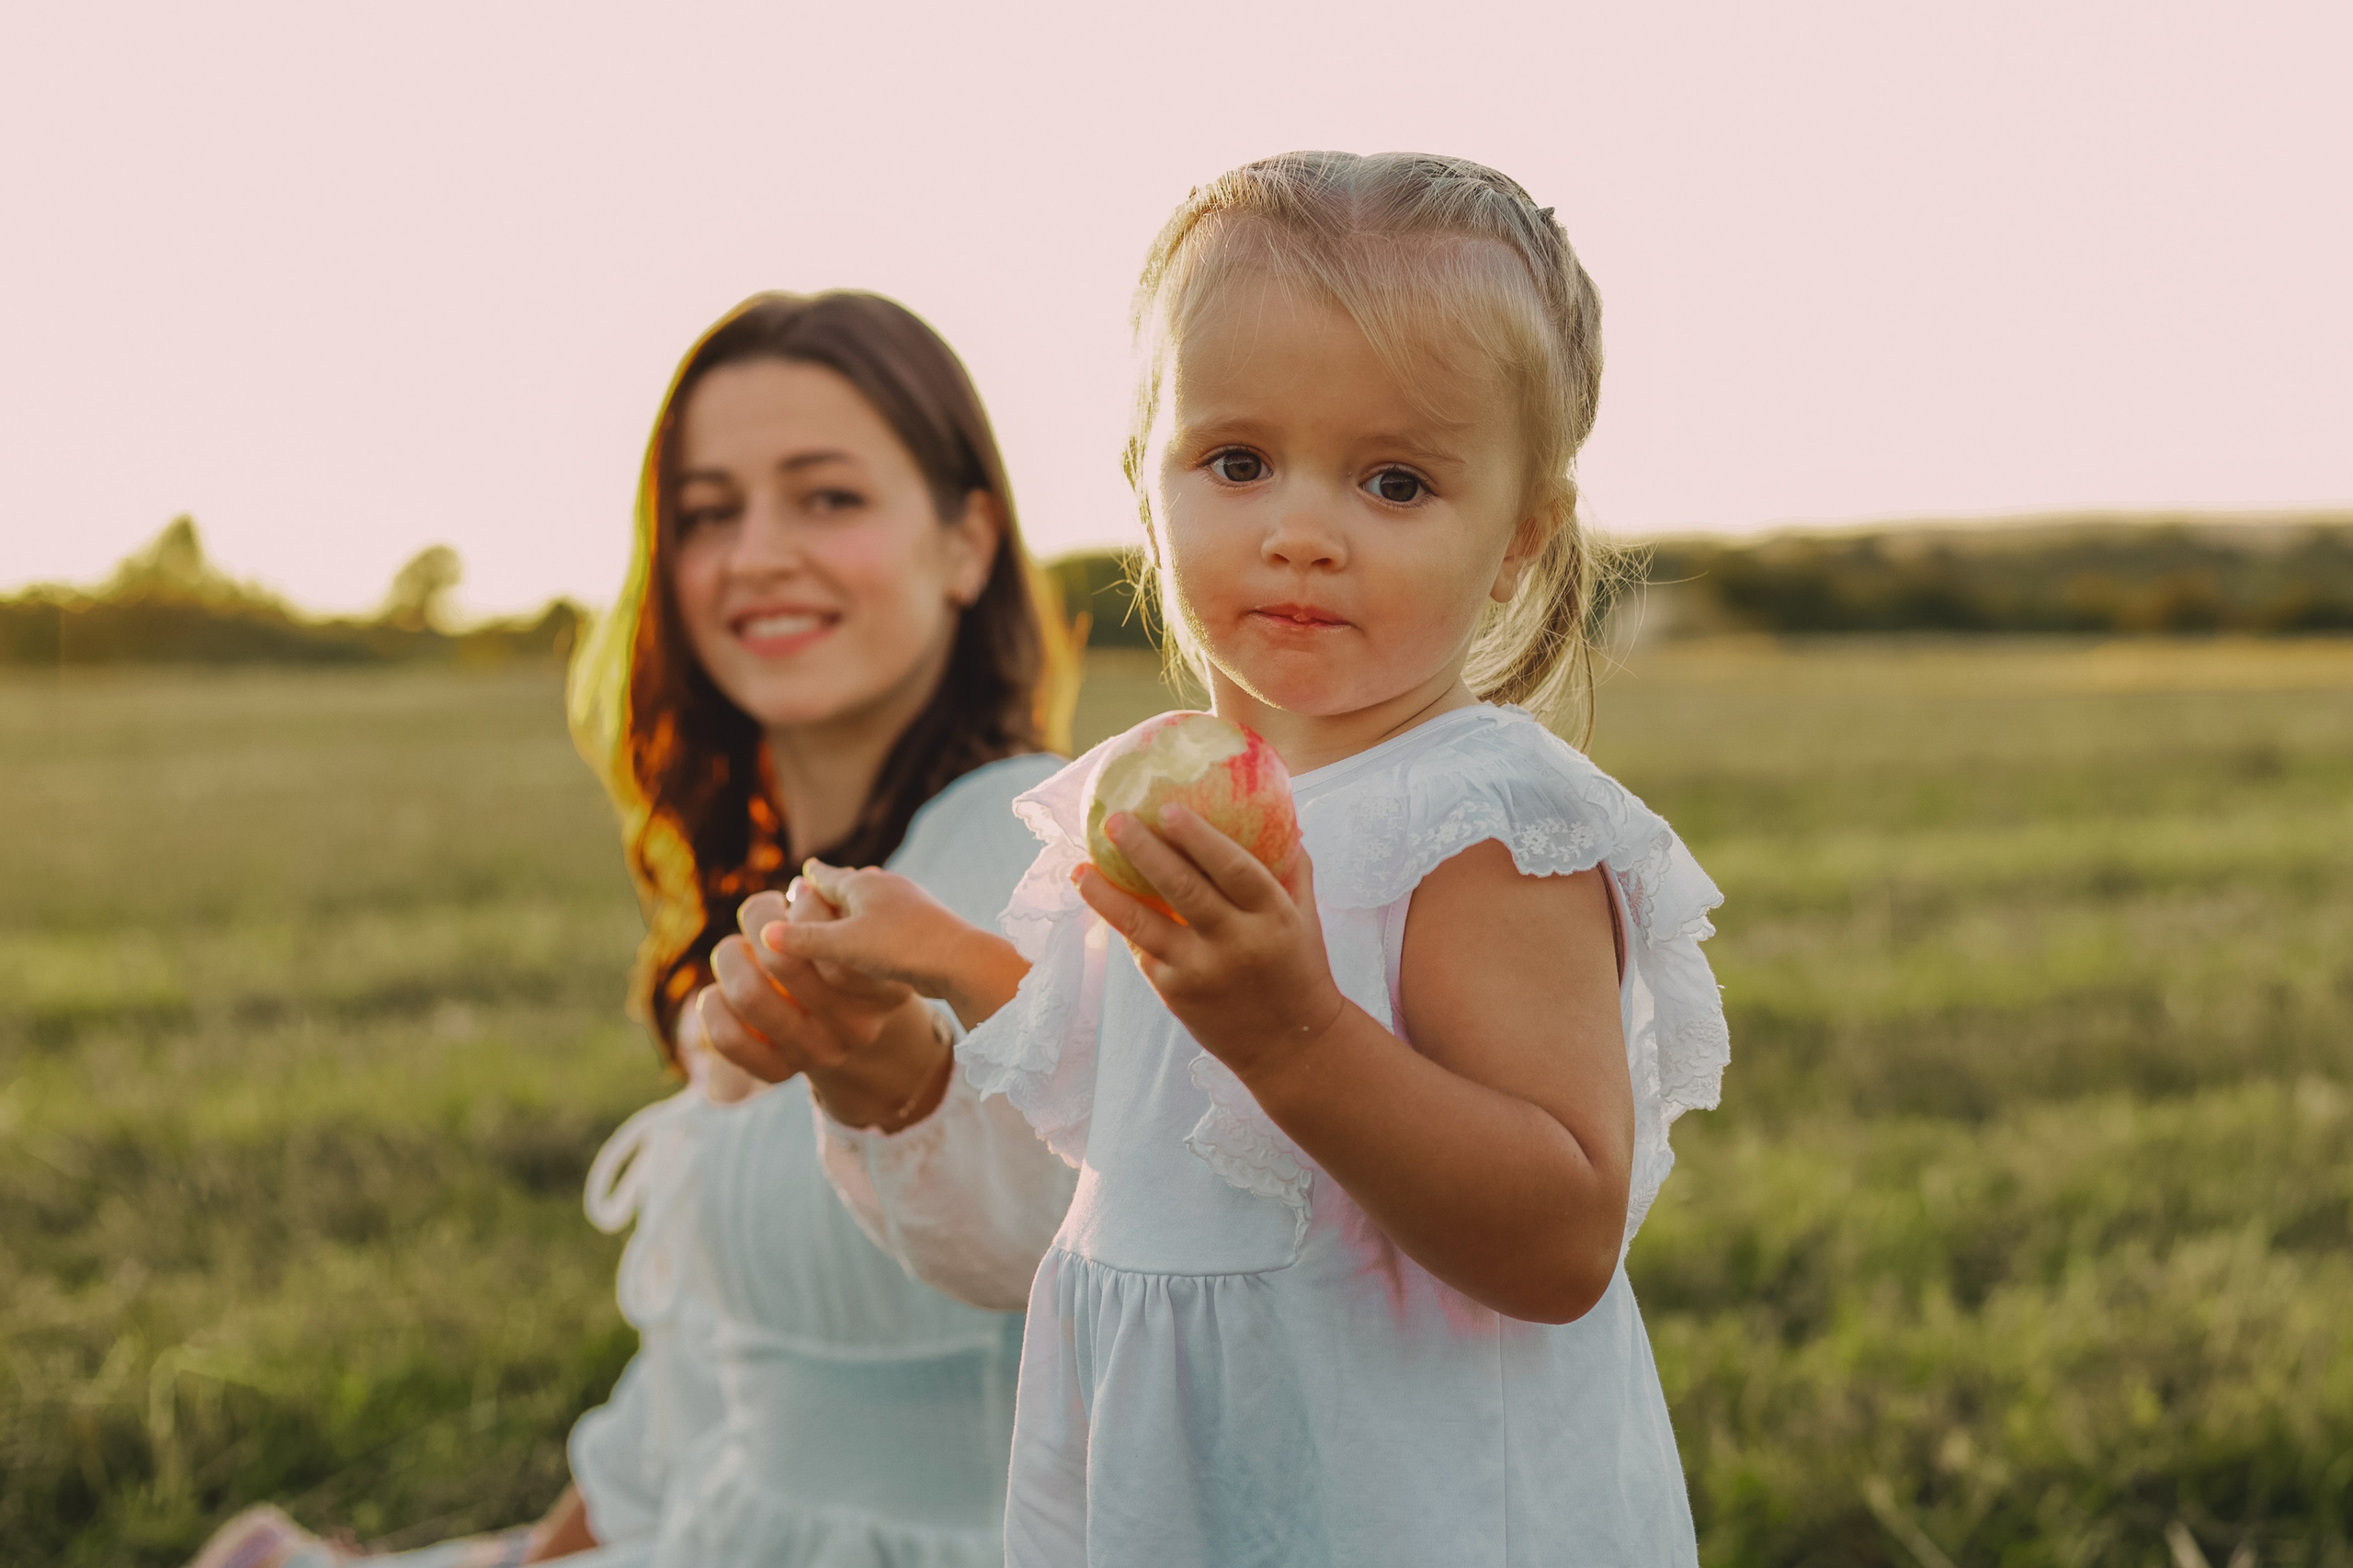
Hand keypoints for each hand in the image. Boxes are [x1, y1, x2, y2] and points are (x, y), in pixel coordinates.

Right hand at [761, 860, 1029, 1030]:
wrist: (960, 959)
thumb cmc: (899, 947)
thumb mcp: (844, 946)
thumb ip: (804, 941)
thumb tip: (765, 934)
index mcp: (863, 884)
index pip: (828, 875)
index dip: (813, 875)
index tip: (805, 867)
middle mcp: (888, 886)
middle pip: (853, 884)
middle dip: (836, 887)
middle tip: (822, 886)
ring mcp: (910, 903)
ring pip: (875, 901)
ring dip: (859, 906)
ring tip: (851, 910)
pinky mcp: (926, 924)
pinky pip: (892, 919)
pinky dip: (877, 924)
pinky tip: (883, 935)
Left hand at [1075, 805, 1344, 1081]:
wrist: (1293, 1048)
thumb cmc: (1299, 971)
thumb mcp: (1305, 918)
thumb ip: (1290, 869)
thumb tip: (1278, 816)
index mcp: (1274, 917)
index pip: (1234, 868)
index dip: (1200, 837)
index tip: (1168, 809)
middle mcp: (1236, 943)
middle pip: (1182, 889)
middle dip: (1143, 851)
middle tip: (1113, 820)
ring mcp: (1201, 971)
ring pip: (1144, 925)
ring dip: (1106, 894)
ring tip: (1081, 868)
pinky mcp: (1176, 994)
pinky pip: (1143, 951)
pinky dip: (1123, 924)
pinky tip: (1101, 900)